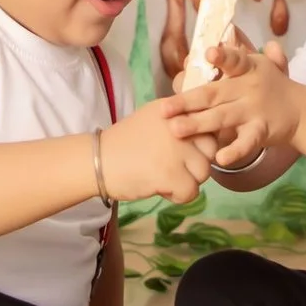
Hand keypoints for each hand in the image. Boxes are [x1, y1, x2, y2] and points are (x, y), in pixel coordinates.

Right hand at [98, 99, 213, 205]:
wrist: (95, 161)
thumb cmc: (124, 144)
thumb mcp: (154, 120)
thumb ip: (181, 122)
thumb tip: (209, 137)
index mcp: (175, 109)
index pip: (208, 124)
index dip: (201, 142)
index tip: (185, 150)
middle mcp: (179, 125)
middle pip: (210, 150)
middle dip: (196, 163)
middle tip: (174, 167)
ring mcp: (176, 149)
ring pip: (204, 173)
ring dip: (187, 181)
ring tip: (164, 178)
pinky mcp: (170, 174)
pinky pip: (191, 192)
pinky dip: (178, 196)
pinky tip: (160, 188)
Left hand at [167, 41, 295, 170]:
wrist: (300, 110)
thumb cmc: (269, 84)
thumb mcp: (258, 64)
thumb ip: (239, 52)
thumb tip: (226, 32)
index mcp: (247, 68)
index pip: (234, 60)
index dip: (223, 56)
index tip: (209, 53)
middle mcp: (250, 87)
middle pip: (214, 93)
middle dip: (187, 101)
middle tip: (164, 108)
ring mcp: (255, 110)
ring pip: (222, 117)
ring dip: (198, 124)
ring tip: (176, 130)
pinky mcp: (261, 131)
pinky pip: (247, 142)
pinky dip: (234, 151)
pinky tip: (219, 158)